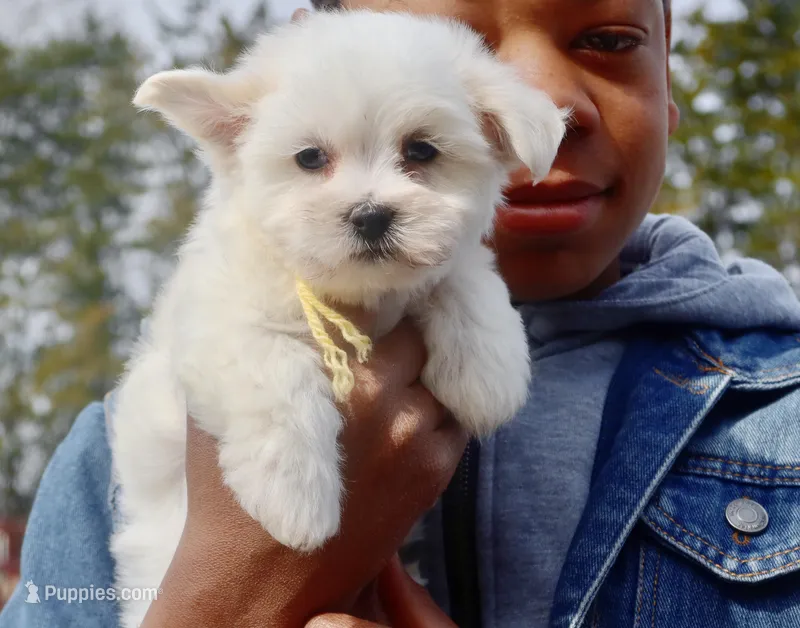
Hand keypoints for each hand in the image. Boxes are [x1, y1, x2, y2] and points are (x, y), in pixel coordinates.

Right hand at [140, 309, 467, 627]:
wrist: (265, 582)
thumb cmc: (233, 493)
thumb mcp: (227, 408)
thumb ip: (256, 350)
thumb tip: (266, 303)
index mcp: (337, 373)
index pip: (380, 304)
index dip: (375, 294)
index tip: (368, 290)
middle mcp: (387, 398)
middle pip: (418, 331)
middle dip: (401, 328)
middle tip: (383, 330)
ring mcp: (419, 436)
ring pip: (443, 370)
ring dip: (424, 368)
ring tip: (396, 373)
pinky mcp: (437, 471)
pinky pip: (456, 414)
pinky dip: (437, 405)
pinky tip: (405, 413)